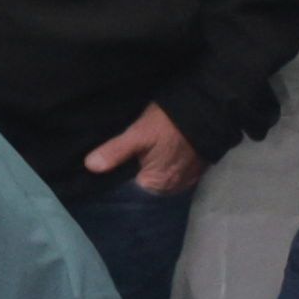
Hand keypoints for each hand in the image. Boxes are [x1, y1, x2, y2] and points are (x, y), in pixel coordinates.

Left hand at [80, 103, 202, 196]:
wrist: (208, 108)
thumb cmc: (169, 123)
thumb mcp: (138, 133)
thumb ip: (115, 151)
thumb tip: (90, 167)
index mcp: (156, 185)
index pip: (129, 190)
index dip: (119, 178)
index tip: (110, 168)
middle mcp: (172, 188)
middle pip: (146, 185)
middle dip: (135, 173)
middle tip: (126, 157)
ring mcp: (186, 180)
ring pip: (160, 178)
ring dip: (152, 169)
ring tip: (142, 154)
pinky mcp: (196, 170)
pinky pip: (174, 172)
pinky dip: (167, 165)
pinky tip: (160, 153)